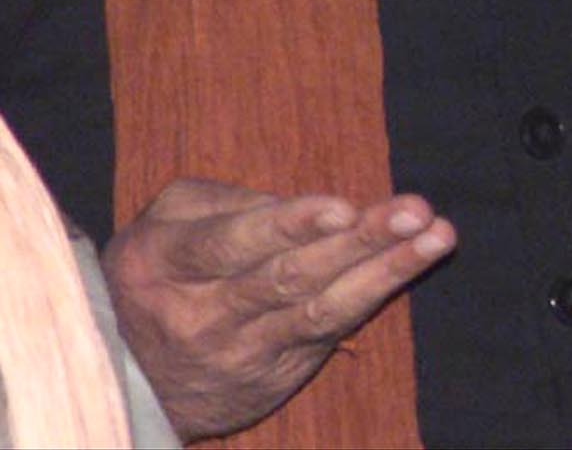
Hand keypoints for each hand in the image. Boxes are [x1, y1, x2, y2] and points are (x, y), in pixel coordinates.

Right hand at [103, 176, 455, 439]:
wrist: (129, 375)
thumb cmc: (162, 268)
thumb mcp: (166, 222)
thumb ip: (225, 201)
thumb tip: (301, 202)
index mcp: (163, 262)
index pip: (231, 243)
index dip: (290, 226)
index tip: (343, 207)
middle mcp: (201, 314)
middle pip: (287, 277)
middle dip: (358, 242)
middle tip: (414, 210)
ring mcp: (240, 350)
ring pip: (320, 309)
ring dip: (387, 269)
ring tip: (437, 236)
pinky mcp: (275, 372)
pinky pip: (331, 330)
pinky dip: (376, 292)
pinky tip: (414, 261)